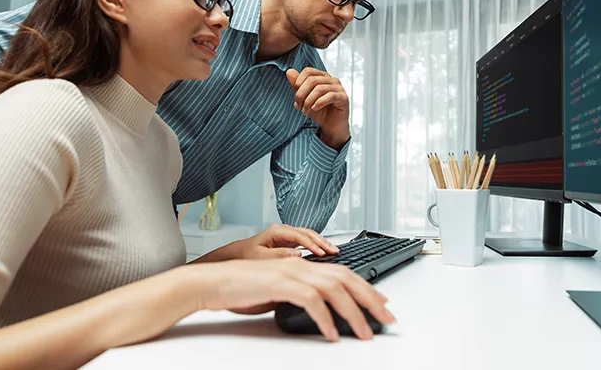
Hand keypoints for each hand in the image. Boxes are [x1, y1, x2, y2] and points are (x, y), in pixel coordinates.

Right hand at [196, 258, 394, 340]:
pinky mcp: (280, 284)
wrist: (214, 282)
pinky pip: (311, 301)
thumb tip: (322, 312)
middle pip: (347, 279)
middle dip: (370, 299)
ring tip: (364, 332)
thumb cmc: (243, 289)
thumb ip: (301, 295)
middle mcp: (302, 266)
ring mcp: (292, 273)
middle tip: (386, 318)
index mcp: (304, 266)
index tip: (382, 303)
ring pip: (334, 290)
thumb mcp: (279, 292)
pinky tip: (332, 334)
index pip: (344, 274)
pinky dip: (325, 319)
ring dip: (353, 313)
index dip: (366, 288)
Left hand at [230, 223, 339, 259]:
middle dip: (322, 241)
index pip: (299, 236)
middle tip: (334, 251)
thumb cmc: (246, 256)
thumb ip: (279, 256)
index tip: (322, 253)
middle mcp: (283, 230)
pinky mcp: (289, 242)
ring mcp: (287, 235)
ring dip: (322, 242)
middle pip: (308, 233)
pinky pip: (306, 241)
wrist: (238, 255)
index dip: (312, 244)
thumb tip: (298, 255)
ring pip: (309, 235)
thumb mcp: (260, 257)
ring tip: (334, 251)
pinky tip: (325, 252)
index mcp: (276, 231)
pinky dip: (317, 245)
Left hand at [286, 67, 349, 149]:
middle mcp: (331, 80)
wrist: (331, 125)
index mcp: (322, 76)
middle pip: (312, 80)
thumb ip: (297, 85)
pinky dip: (319, 103)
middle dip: (301, 94)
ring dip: (309, 101)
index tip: (295, 97)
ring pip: (319, 89)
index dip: (298, 82)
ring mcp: (338, 88)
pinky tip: (315, 109)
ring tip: (306, 111)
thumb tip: (289, 71)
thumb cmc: (320, 111)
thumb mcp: (304, 98)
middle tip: (298, 107)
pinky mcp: (343, 97)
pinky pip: (330, 96)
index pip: (308, 71)